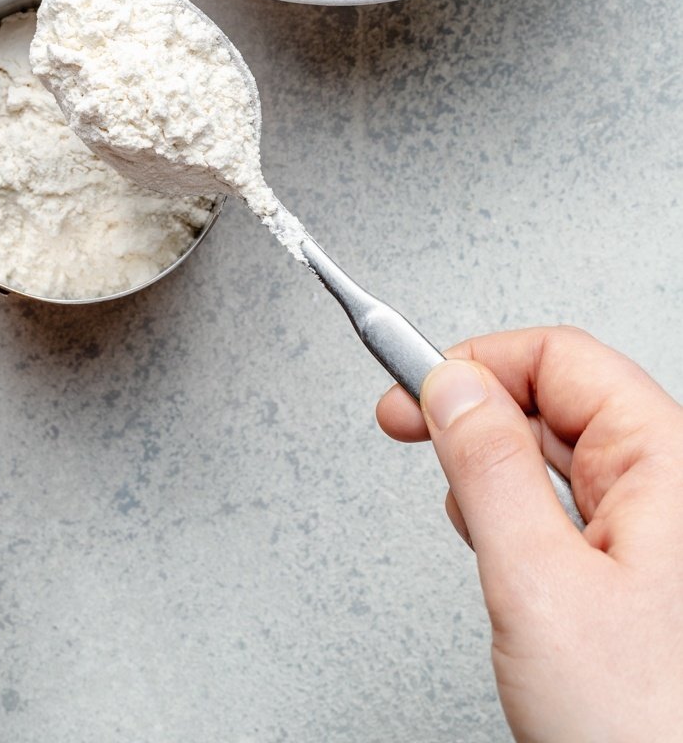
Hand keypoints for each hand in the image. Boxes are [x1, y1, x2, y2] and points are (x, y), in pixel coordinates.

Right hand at [377, 327, 682, 742]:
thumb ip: (488, 469)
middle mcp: (670, 487)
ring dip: (497, 468)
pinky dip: (518, 514)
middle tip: (406, 427)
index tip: (413, 392)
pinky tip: (500, 548)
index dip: (478, 364)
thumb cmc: (644, 727)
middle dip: (477, 412)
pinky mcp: (639, 574)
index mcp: (667, 464)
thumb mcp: (538, 583)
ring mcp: (658, 532)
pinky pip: (568, 509)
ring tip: (467, 513)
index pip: (560, 358)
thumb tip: (449, 384)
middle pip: (557, 397)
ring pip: (558, 454)